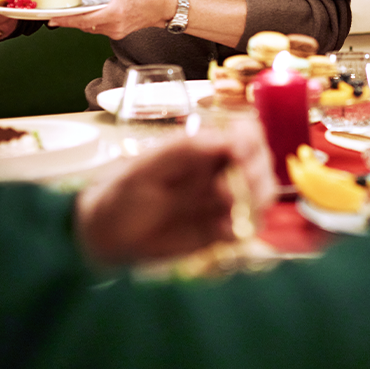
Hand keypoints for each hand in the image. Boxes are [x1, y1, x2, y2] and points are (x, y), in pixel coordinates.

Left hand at [45, 0, 177, 37]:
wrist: (159, 8)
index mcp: (113, 12)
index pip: (83, 19)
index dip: (65, 20)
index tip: (52, 19)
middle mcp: (113, 26)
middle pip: (83, 25)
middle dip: (70, 19)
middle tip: (58, 12)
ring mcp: (115, 33)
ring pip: (89, 28)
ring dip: (81, 19)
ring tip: (78, 8)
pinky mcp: (117, 35)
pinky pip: (97, 29)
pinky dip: (91, 21)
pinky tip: (93, 12)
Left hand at [75, 117, 276, 264]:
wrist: (106, 236)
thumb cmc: (122, 193)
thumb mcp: (146, 167)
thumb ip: (184, 150)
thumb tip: (226, 140)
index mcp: (206, 147)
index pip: (245, 132)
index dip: (252, 140)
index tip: (240, 154)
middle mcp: (221, 169)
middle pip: (262, 162)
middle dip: (256, 174)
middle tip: (227, 192)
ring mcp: (225, 200)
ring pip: (263, 193)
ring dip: (255, 201)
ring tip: (228, 215)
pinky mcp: (223, 228)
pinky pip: (249, 226)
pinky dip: (244, 228)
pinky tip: (223, 232)